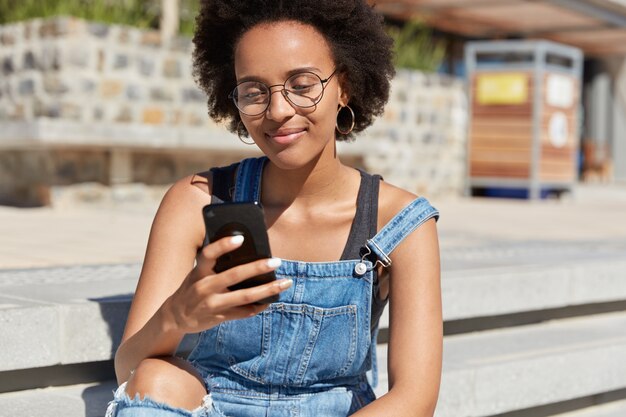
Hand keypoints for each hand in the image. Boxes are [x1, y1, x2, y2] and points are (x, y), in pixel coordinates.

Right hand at [163, 235, 289, 333]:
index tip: (241, 239)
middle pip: (234, 275)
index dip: (223, 245)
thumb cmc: (193, 287)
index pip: (209, 255)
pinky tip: (271, 300)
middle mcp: (204, 287)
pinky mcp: (219, 317)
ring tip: (285, 282)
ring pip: (245, 296)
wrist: (175, 317)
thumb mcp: (197, 273)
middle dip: (257, 268)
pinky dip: (259, 306)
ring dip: (268, 290)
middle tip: (276, 261)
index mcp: (198, 271)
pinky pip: (244, 312)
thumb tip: (247, 252)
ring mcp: (212, 304)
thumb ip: (215, 264)